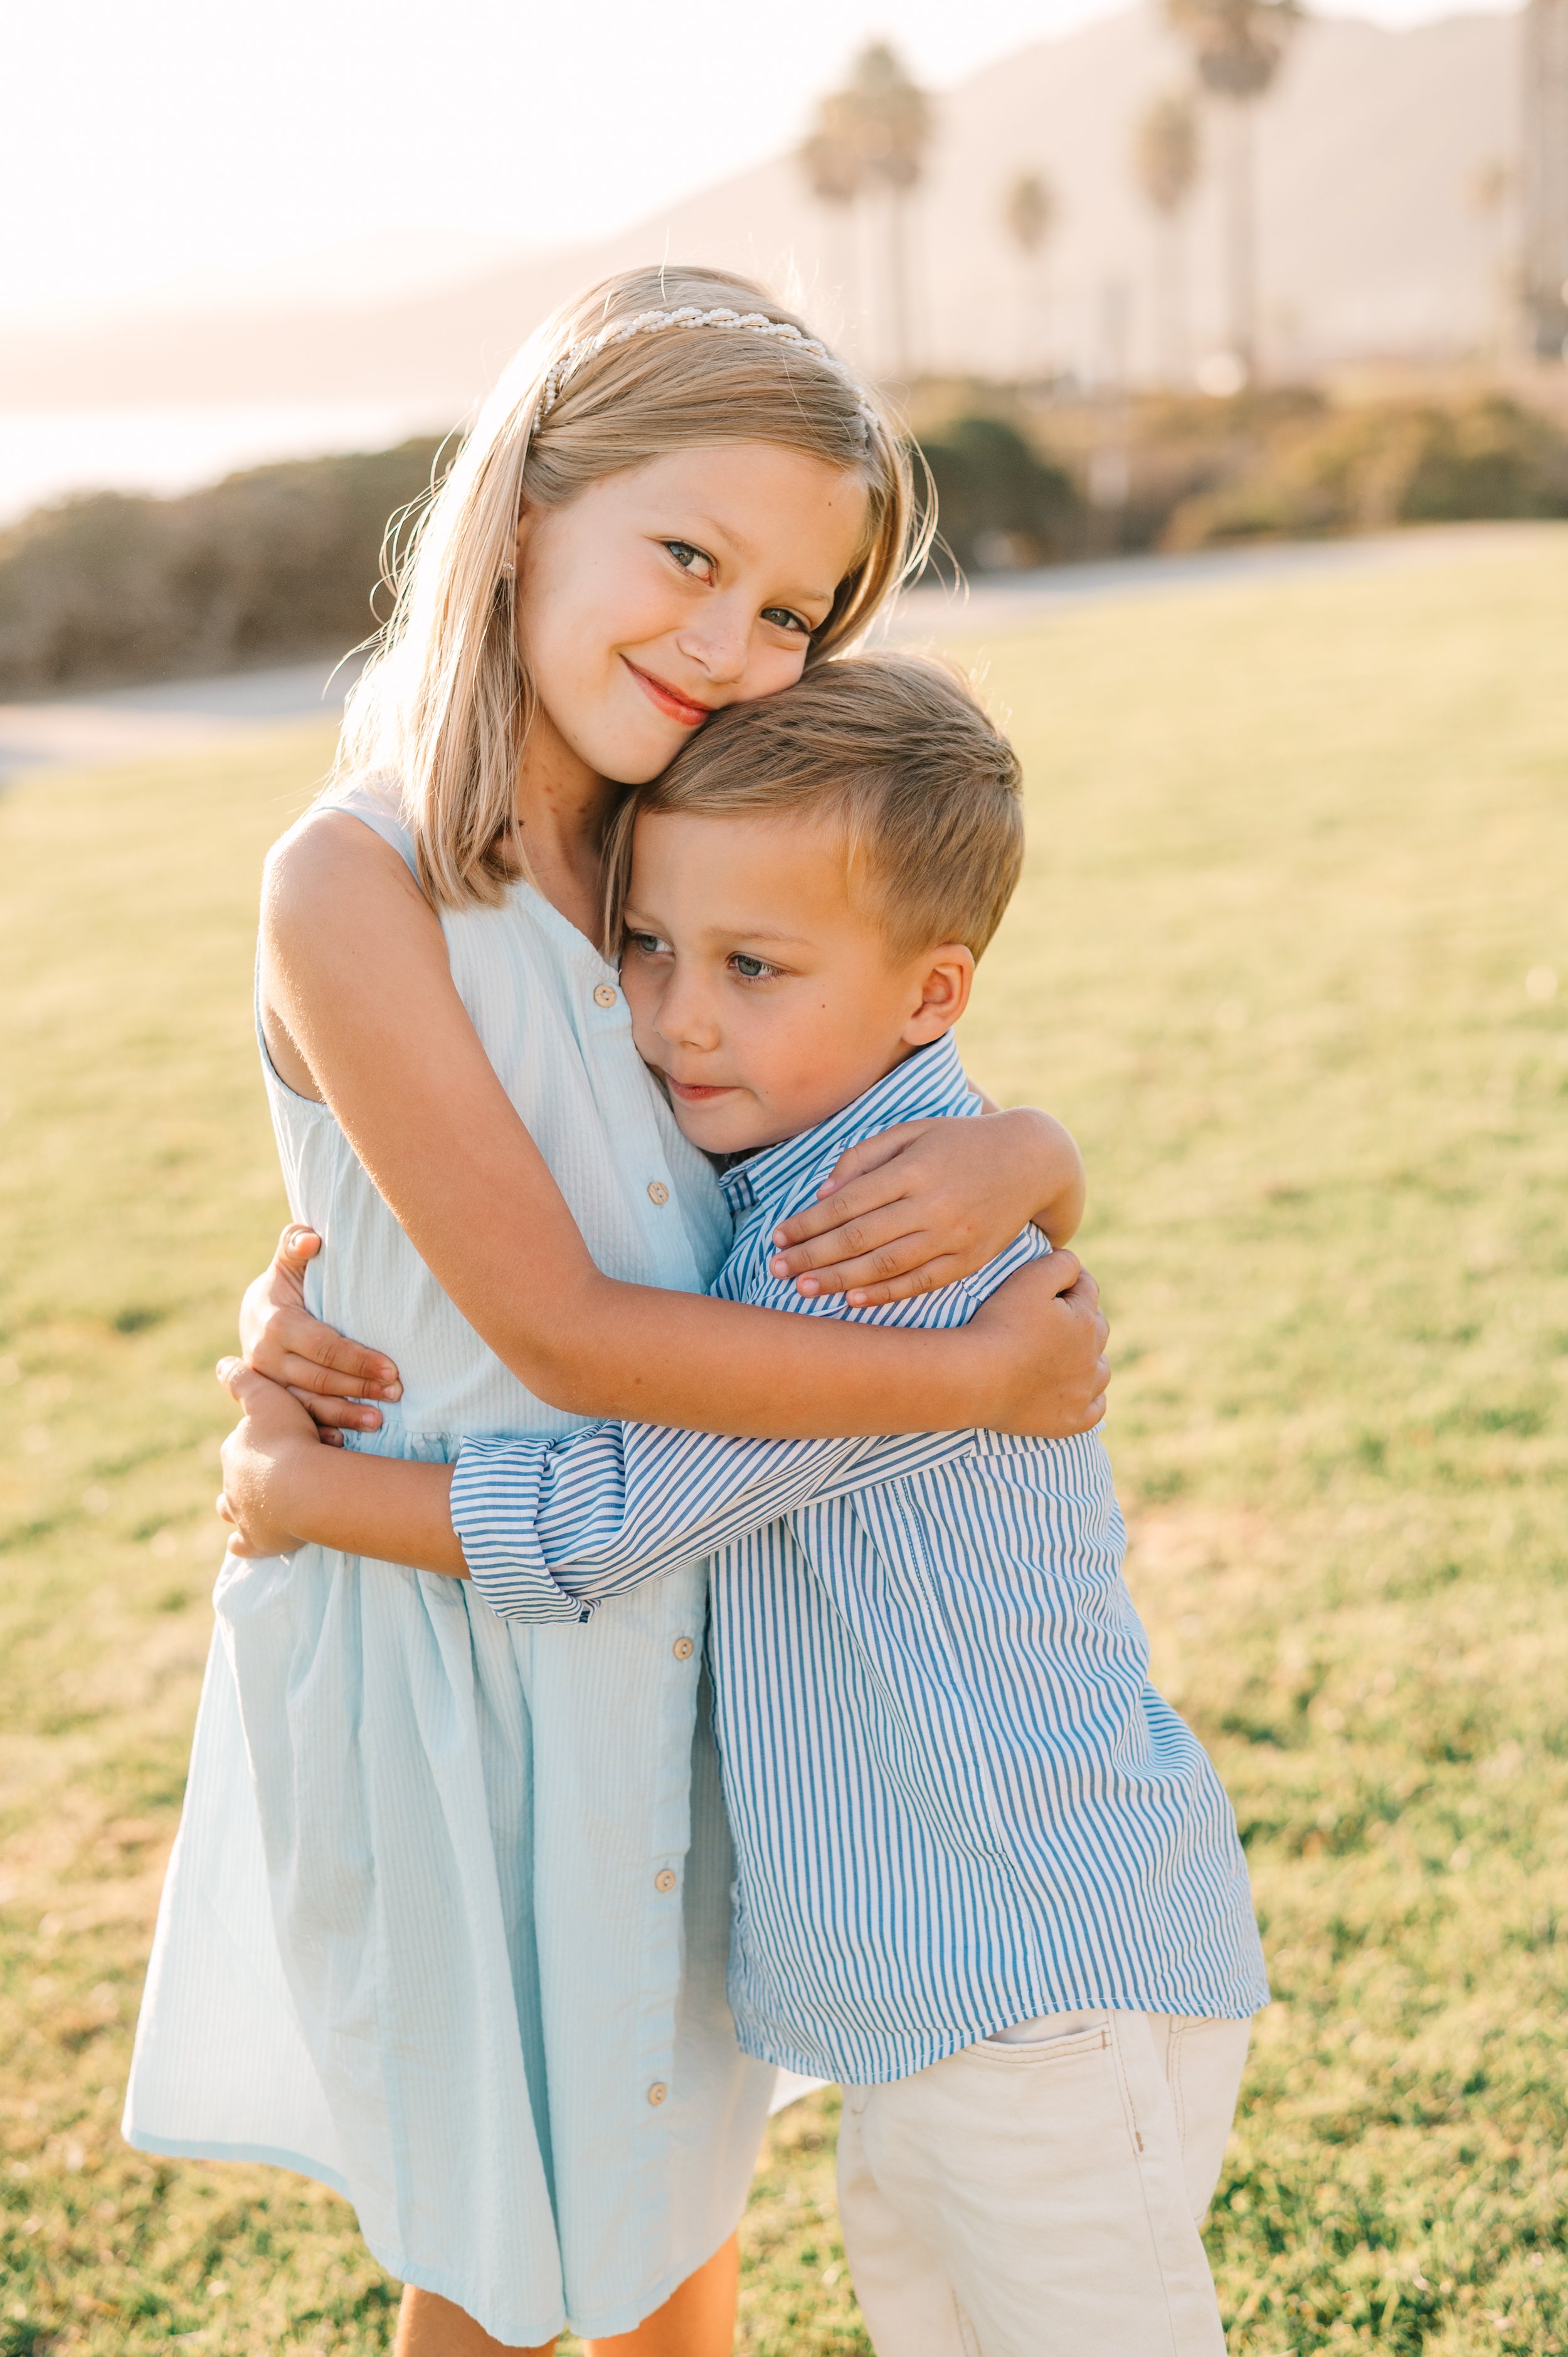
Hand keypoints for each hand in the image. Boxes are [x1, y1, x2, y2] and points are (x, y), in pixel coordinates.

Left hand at [215, 1358, 326, 1555]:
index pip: (240, 1444)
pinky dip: (239, 1543)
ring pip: (231, 1509)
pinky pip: (242, 1544)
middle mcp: (232, 1483)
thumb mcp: (267, 1397)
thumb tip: (221, 1363)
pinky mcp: (256, 1541)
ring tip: (251, 1504)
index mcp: (234, 1451)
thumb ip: (244, 1380)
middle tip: (274, 1472)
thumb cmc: (289, 1439)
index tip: (279, 1439)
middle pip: (236, 1477)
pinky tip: (238, 1544)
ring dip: (238, 1506)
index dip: (258, 1441)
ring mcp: (243, 1514)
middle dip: (249, 1475)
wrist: (305, 1486)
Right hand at [240, 1224, 401, 1441]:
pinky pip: (297, 1421)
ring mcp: (268, 1384)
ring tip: (379, 1422)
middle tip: (397, 1393)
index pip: (323, 1347)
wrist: (254, 1314)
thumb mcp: (287, 1261)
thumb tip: (311, 1240)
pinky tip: (344, 1442)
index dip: (358, 1359)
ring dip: (344, 1415)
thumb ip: (295, 1244)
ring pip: (308, 1405)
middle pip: (320, 1379)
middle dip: (360, 1388)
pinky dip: (321, 1432)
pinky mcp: (272, 1402)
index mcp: (275, 1325)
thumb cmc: (285, 1283)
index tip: (392, 1368)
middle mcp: (265, 1359)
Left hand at [769, 1109, 1084, 1306]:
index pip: (847, 1203)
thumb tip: (824, 1192)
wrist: (1032, 1160)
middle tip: (776, 1269)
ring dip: (839, 1281)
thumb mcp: (913, 1131)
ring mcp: (952, 1236)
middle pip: (859, 1238)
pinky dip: (885, 1294)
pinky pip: (920, 1283)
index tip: (778, 1235)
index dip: (807, 1222)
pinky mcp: (969, 1260)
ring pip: (885, 1266)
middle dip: (812, 1256)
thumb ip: (865, 1156)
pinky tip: (854, 1301)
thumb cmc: (961, 1140)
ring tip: (803, 1290)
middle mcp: (931, 1205)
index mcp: (913, 1169)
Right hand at [968, 1254, 1109, 1438]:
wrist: (977, 1377)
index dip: (1072, 1282)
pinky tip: (1077, 1393)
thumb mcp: (1030, 1278)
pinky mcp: (1071, 1422)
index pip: (1088, 1290)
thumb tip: (1077, 1265)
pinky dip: (1090, 1399)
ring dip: (1091, 1359)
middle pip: (1098, 1329)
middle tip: (1057, 1317)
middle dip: (1083, 1318)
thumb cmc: (1000, 1324)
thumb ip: (1061, 1263)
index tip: (1056, 1282)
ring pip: (1101, 1370)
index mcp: (1086, 1320)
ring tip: (1070, 1355)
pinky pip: (1095, 1410)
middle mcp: (1092, 1357)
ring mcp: (1083, 1393)